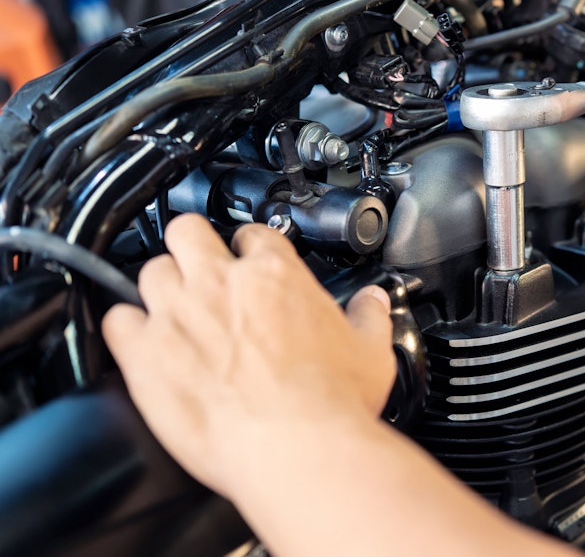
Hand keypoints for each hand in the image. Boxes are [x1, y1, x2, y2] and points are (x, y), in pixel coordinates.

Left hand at [102, 214, 393, 498]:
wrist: (297, 449)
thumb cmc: (332, 404)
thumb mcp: (370, 352)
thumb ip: (368, 317)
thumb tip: (372, 303)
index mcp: (275, 275)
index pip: (254, 234)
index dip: (251, 247)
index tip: (252, 264)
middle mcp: (222, 283)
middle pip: (188, 231)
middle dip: (193, 246)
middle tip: (203, 270)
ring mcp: (178, 314)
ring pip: (150, 269)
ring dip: (161, 286)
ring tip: (174, 309)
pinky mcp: (145, 353)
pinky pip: (117, 319)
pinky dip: (127, 326)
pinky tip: (141, 340)